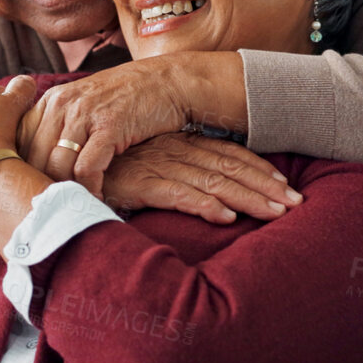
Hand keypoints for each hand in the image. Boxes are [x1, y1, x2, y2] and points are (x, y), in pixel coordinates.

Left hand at [17, 58, 203, 193]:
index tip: (34, 195)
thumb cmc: (128, 101)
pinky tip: (97, 202)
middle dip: (42, 188)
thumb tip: (37, 167)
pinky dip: (89, 190)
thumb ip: (59, 129)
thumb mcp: (84, 106)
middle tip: (52, 212)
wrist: (169, 81)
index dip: (23, 174)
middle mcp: (61, 104)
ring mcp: (84, 113)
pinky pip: (87, 168)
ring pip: (56, 166)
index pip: (19, 144)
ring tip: (73, 211)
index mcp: (50, 100)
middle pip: (33, 159)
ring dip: (65, 193)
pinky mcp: (109, 125)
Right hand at [102, 132, 301, 223]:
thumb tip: (206, 189)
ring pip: (213, 182)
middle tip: (297, 204)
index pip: (229, 155)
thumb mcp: (148, 167)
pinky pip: (178, 194)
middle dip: (266, 186)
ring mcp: (158, 165)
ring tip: (276, 213)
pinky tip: (226, 217)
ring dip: (247, 197)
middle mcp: (175, 151)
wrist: (64, 163)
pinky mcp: (139, 182)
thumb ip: (174, 175)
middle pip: (230, 168)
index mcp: (180, 144)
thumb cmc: (107, 168)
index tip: (287, 186)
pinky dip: (204, 205)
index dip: (260, 170)